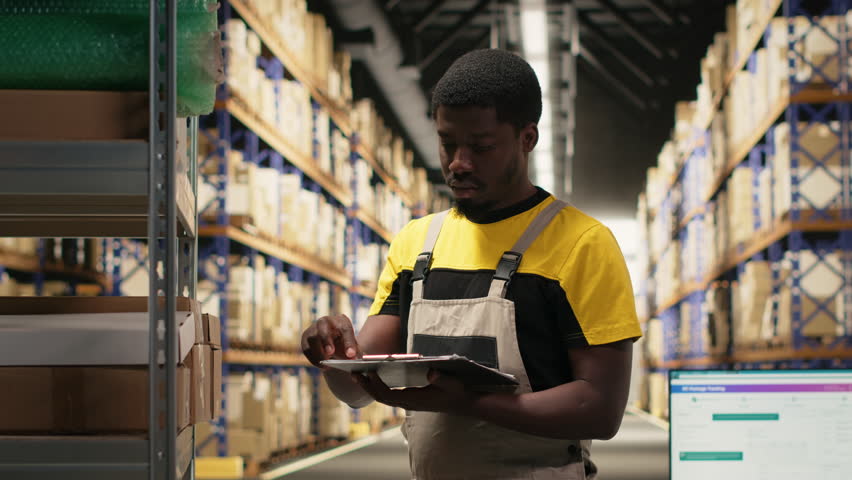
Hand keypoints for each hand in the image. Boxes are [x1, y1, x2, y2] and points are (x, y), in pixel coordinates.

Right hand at [301, 314, 359, 367]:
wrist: (331, 342)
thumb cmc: (343, 343)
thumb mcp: (351, 347)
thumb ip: (353, 355)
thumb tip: (354, 365)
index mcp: (341, 321)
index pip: (345, 328)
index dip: (348, 342)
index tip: (351, 355)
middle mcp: (325, 321)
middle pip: (323, 326)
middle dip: (326, 340)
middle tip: (331, 353)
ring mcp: (313, 328)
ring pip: (312, 338)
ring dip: (319, 352)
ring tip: (327, 364)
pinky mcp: (305, 338)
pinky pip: (306, 349)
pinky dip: (313, 359)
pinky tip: (321, 365)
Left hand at [353, 369, 475, 414]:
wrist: (465, 404)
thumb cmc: (458, 392)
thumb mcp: (453, 384)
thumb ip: (441, 379)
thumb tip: (431, 372)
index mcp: (415, 400)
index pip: (389, 395)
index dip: (376, 385)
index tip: (368, 372)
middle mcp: (409, 403)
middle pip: (381, 398)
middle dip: (367, 386)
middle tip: (352, 373)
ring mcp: (409, 403)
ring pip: (383, 398)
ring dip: (370, 387)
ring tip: (357, 374)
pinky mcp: (411, 399)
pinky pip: (389, 395)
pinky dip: (379, 387)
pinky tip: (373, 376)